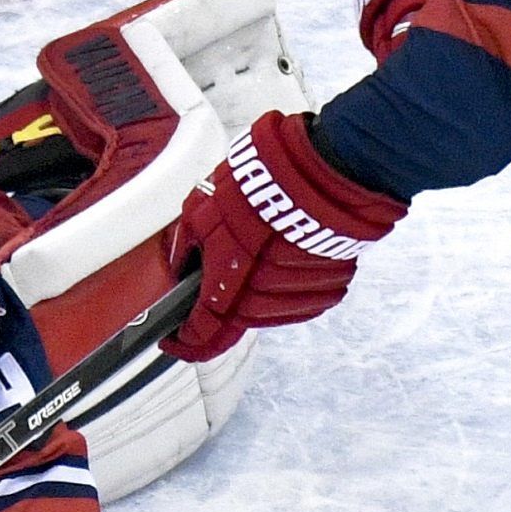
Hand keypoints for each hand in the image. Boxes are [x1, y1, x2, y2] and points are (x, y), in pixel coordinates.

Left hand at [164, 109, 404, 361]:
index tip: (177, 342)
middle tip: (224, 278)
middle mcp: (265, 295)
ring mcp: (302, 290)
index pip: (205, 334)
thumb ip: (188, 247)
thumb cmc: (259, 183)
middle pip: (240, 322)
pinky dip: (296, 287)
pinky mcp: (333, 279)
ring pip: (275, 312)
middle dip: (226, 307)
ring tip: (263, 259)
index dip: (187, 344)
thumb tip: (181, 270)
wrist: (319, 167)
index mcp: (229, 282)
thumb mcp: (200, 209)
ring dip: (263, 296)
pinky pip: (309, 298)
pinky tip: (291, 260)